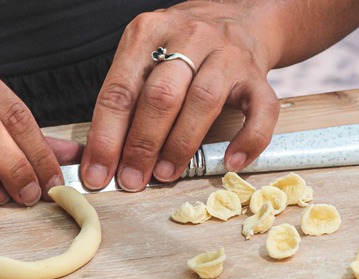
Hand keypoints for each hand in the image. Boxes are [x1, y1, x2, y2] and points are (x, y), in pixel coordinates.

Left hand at [80, 1, 280, 190]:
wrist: (240, 18)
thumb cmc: (185, 46)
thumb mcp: (147, 54)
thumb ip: (129, 97)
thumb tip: (108, 157)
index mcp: (148, 32)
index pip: (119, 90)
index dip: (106, 137)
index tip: (98, 173)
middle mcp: (189, 37)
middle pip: (161, 96)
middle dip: (142, 145)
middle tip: (132, 179)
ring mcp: (227, 56)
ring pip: (203, 102)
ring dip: (181, 145)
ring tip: (167, 174)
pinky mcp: (258, 76)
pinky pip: (259, 111)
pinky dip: (248, 140)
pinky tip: (231, 161)